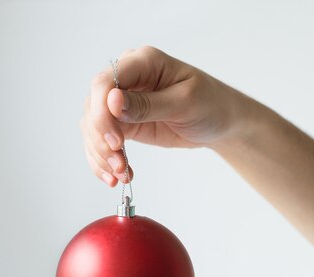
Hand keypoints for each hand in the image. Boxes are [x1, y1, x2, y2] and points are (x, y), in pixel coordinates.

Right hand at [80, 46, 255, 185]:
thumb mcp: (184, 102)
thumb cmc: (210, 104)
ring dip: (102, 154)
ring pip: (93, 126)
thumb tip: (112, 101)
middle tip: (119, 164)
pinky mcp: (124, 123)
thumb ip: (148, 104)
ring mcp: (122, 102)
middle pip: (93, 106)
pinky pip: (102, 141)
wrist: (220, 122)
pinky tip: (116, 177)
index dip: (102, 111)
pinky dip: (104, 161)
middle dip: (102, 139)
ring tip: (121, 174)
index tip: (116, 140)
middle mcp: (127, 78)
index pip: (106, 81)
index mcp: (143, 62)